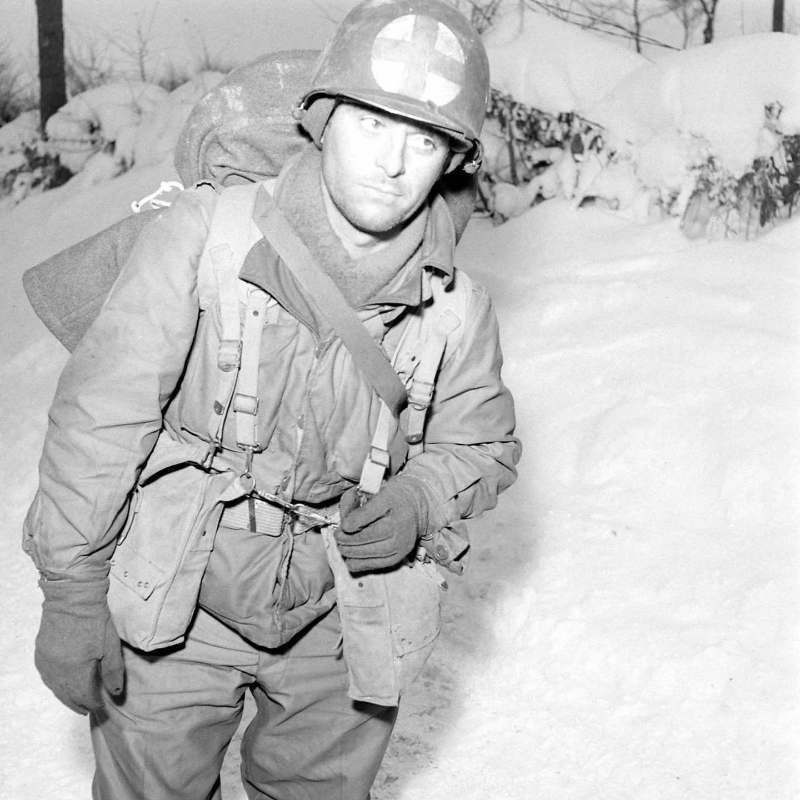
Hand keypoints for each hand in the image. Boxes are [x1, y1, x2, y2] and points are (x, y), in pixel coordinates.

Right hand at [34, 576, 123, 714]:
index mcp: (75, 670)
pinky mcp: (41, 651)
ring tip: (76, 701)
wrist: (72, 597)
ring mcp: (46, 661)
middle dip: (78, 704)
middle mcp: (57, 670)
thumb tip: (115, 693)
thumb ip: (113, 672)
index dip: (93, 704)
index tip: (101, 708)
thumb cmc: (95, 619)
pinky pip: (47, 675)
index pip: (84, 696)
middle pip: (67, 695)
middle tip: (88, 709)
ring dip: (66, 696)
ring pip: (55, 687)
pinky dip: (56, 683)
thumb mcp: (110, 646)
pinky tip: (62, 683)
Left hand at [335, 475, 430, 572]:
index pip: (363, 516)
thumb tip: (342, 522)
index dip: (348, 523)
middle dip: (343, 538)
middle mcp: (397, 523)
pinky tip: (351, 555)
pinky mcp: (398, 556)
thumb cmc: (391, 497)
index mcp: (390, 500)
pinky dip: (356, 562)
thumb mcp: (370, 489)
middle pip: (362, 537)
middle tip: (338, 535)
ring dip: (348, 550)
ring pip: (364, 553)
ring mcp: (399, 542)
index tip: (343, 525)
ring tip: (343, 544)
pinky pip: (371, 565)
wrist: (416, 507)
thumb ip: (351, 500)